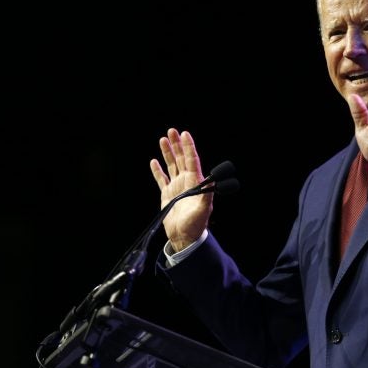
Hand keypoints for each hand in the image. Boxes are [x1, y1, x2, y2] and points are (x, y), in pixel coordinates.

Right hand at [149, 128, 213, 251]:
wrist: (184, 237)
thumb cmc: (196, 224)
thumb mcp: (204, 209)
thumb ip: (208, 194)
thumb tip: (214, 181)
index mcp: (195, 182)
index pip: (192, 160)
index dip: (189, 147)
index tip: (185, 134)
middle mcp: (186, 182)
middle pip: (181, 159)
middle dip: (177, 145)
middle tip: (172, 131)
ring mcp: (176, 187)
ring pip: (171, 165)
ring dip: (168, 153)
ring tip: (163, 139)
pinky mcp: (167, 194)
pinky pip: (161, 179)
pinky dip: (157, 170)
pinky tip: (154, 161)